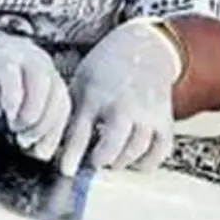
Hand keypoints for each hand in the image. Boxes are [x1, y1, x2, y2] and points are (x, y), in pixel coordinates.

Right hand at [0, 2, 71, 160]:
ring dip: (34, 113)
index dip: (55, 131)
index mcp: (40, 68)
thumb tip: (35, 141)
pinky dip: (15, 97)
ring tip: (16, 128)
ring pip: (44, 83)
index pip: (62, 102)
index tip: (41, 153)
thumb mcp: (2, 97)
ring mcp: (16, 52)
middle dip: (46, 126)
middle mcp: (35, 57)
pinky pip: (13, 75)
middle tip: (26, 142)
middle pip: (58, 94)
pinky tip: (7, 114)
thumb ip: (21, 112)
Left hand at [59, 20, 182, 177]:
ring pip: (135, 151)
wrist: (144, 48)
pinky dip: (146, 162)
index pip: (80, 131)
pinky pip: (159, 151)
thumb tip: (54, 146)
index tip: (67, 171)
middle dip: (100, 160)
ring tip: (111, 157)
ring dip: (120, 162)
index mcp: (96, 94)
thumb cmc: (106, 69)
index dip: (72, 155)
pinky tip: (133, 158)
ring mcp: (146, 112)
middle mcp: (123, 103)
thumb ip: (72, 114)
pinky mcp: (164, 119)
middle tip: (94, 159)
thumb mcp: (82, 83)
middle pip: (112, 145)